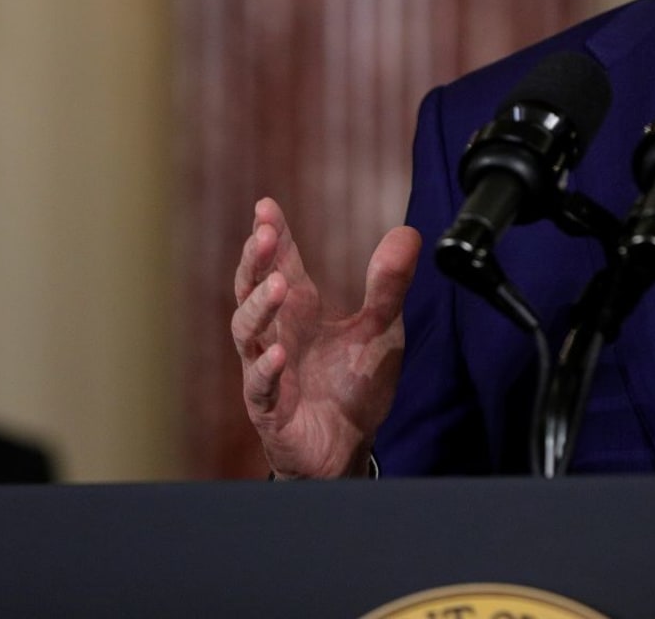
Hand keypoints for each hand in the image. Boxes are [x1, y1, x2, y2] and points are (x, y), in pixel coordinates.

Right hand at [231, 198, 420, 478]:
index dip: (272, 235)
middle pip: (252, 289)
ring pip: (247, 333)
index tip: (266, 206)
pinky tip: (277, 354)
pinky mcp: (270, 410)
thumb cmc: (354, 384)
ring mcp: (267, 371)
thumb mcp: (381, 328)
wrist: (349, 447)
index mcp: (300, 311)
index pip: (279, 264)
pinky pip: (260, 387)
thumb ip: (389, 284)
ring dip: (259, 307)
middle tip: (266, 234)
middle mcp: (276, 334)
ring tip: (278, 284)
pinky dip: (266, 370)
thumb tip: (408, 232)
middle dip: (256, 260)